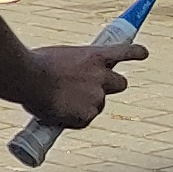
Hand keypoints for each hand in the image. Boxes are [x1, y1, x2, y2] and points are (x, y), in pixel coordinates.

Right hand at [26, 39, 145, 128]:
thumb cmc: (34, 64)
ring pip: (98, 104)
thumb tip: (65, 78)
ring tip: (60, 101)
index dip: (136, 53)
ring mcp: (96, 96)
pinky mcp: (88, 114)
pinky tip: (56, 113)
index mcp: (94, 55)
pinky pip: (84, 119)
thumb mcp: (57, 56)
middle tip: (92, 89)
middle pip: (121, 83)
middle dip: (110, 86)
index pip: (125, 52)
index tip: (143, 53)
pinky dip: (73, 118)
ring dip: (85, 104)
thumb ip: (71, 66)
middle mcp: (101, 76)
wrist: (28, 77)